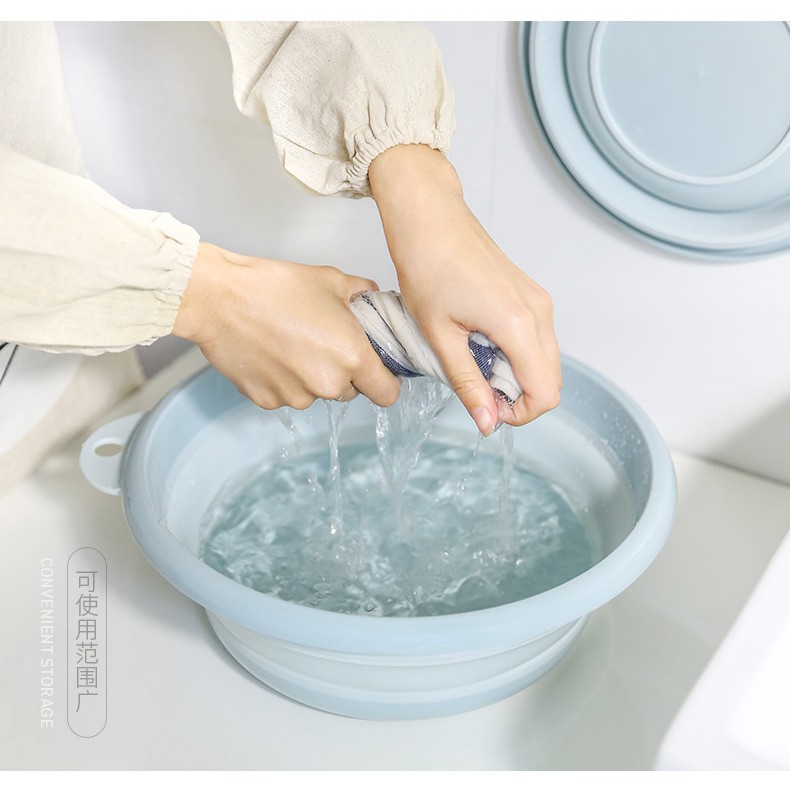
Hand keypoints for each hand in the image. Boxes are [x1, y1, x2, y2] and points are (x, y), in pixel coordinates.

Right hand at [173, 243, 399, 409]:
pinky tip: (270, 352)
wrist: (220, 298)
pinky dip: (282, 379)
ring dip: (311, 376)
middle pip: (350, 392)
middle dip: (343, 373)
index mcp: (352, 357)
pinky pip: (286, 395)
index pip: (387, 393)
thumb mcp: (332, 280)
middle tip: (323, 342)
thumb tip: (372, 300)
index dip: (385, 381)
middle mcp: (328, 384)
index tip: (376, 370)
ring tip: (290, 342)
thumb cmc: (274, 287)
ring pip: (316, 393)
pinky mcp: (267, 401)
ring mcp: (296, 397)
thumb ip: (363, 295)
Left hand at [369, 144, 560, 435]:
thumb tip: (486, 422)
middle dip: (518, 397)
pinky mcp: (531, 294)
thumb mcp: (439, 336)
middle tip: (476, 390)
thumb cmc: (427, 266)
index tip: (486, 410)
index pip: (545, 393)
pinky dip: (516, 354)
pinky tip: (480, 344)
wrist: (429, 218)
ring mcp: (539, 300)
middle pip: (551, 380)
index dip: (519, 414)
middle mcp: (539, 312)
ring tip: (472, 364)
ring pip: (545, 360)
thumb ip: (467, 383)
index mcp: (518, 324)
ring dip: (516, 375)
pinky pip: (538, 338)